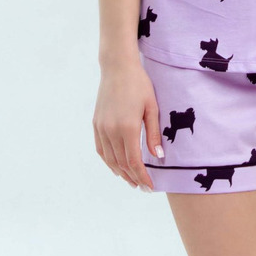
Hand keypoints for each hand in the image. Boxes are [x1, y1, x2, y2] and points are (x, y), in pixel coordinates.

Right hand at [93, 61, 162, 191]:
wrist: (117, 68)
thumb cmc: (139, 84)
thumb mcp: (151, 107)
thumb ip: (153, 134)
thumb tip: (158, 157)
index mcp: (128, 128)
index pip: (134, 162)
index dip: (142, 177)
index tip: (150, 187)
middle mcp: (112, 131)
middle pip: (121, 164)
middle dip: (133, 178)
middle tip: (143, 187)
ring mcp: (101, 128)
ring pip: (110, 159)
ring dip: (120, 172)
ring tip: (131, 180)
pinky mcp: (96, 124)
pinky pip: (101, 149)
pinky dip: (108, 161)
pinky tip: (116, 166)